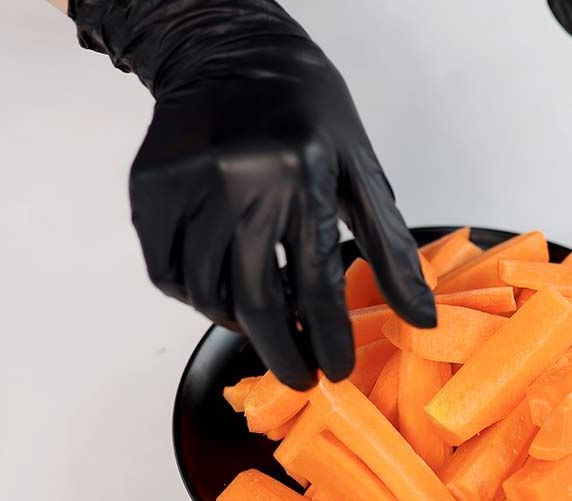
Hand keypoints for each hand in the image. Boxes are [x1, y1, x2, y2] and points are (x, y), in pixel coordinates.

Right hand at [72, 0, 434, 387]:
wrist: (230, 52)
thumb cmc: (306, 113)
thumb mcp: (360, 171)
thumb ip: (390, 249)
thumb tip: (421, 321)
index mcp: (301, 174)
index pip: (316, 283)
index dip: (327, 339)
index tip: (335, 371)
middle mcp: (238, 180)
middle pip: (255, 301)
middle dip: (282, 354)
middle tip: (300, 378)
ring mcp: (188, 184)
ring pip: (206, 292)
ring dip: (239, 322)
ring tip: (267, 321)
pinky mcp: (150, 188)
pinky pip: (167, 271)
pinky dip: (196, 295)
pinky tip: (224, 290)